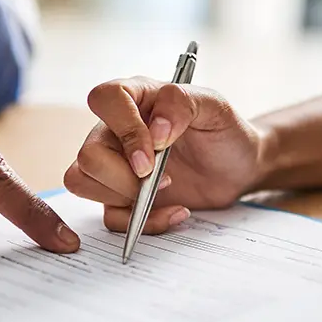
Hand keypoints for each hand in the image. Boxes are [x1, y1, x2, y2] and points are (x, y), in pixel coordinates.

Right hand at [64, 77, 264, 233]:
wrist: (238, 168)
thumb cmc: (223, 132)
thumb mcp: (215, 107)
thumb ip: (182, 104)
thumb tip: (156, 130)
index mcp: (135, 98)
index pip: (104, 99)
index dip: (125, 129)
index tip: (154, 153)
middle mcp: (116, 130)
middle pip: (88, 154)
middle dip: (123, 177)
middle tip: (163, 179)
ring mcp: (114, 165)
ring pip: (82, 182)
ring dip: (124, 198)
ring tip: (166, 190)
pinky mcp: (121, 197)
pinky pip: (109, 217)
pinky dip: (142, 222)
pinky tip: (173, 211)